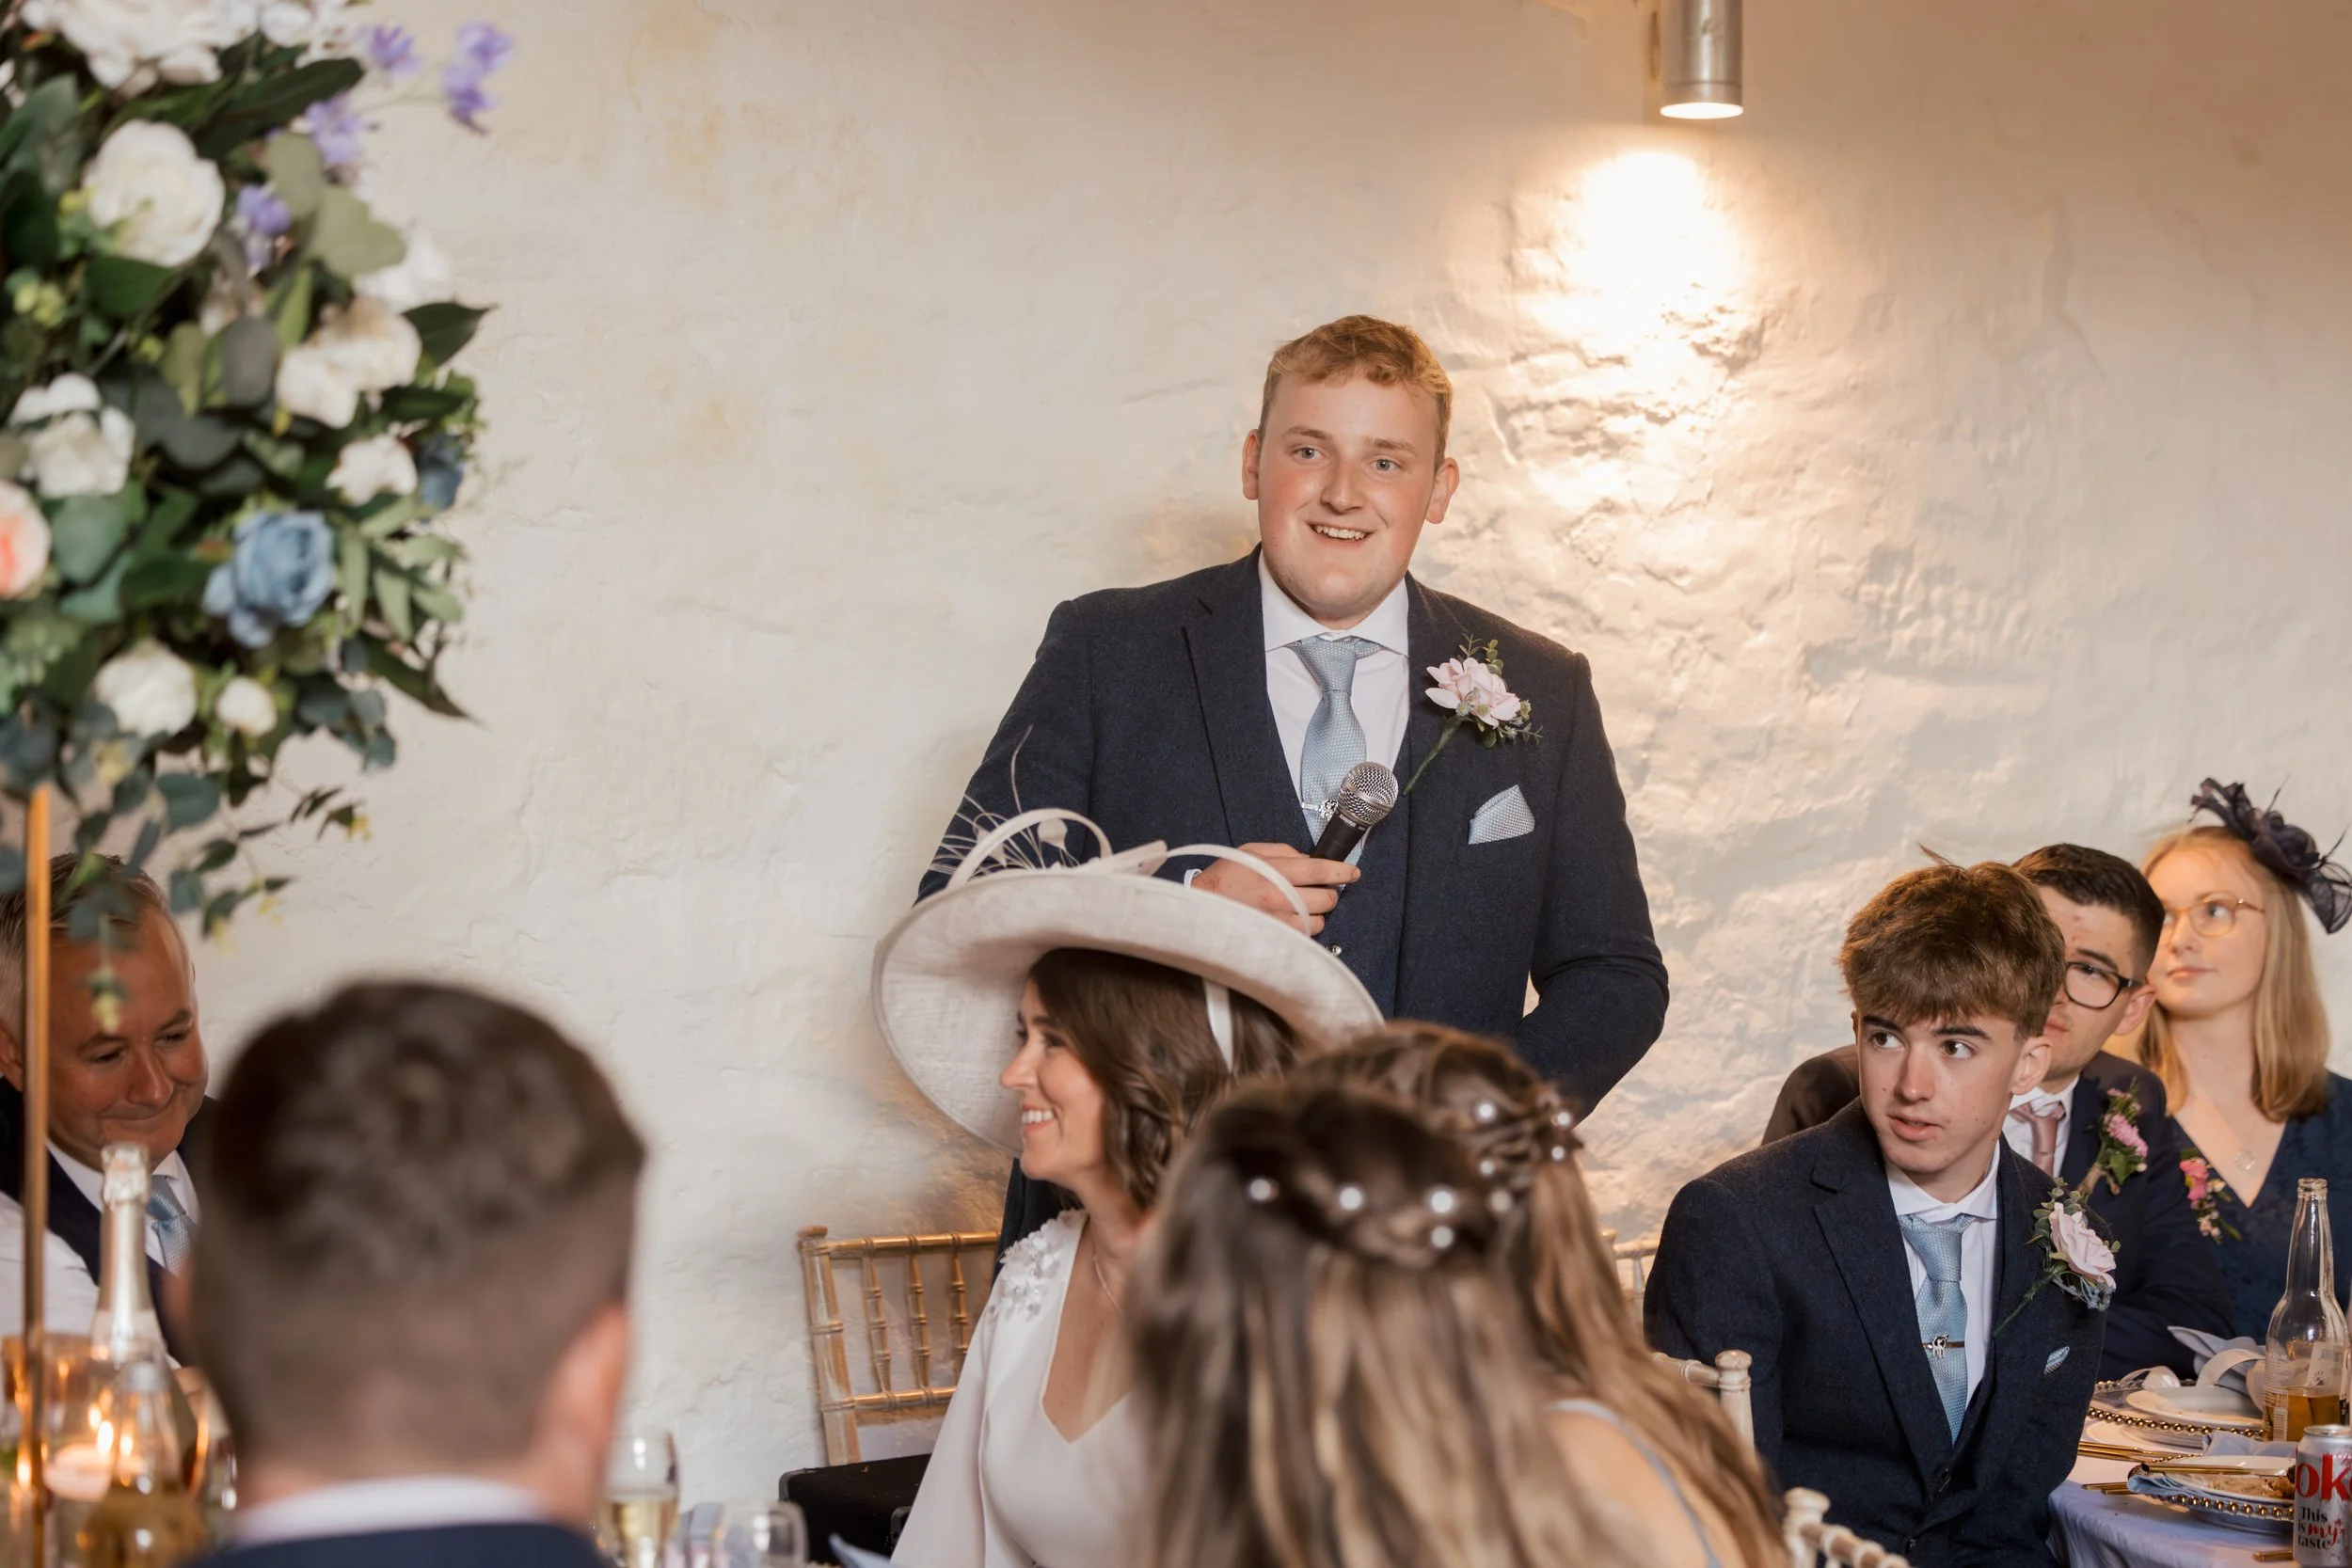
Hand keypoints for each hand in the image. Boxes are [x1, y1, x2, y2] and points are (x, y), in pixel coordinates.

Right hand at [1191, 842, 1358, 936]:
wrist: (1200, 910)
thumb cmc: (1222, 880)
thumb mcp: (1250, 851)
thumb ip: (1283, 852)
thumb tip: (1309, 859)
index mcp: (1273, 872)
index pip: (1319, 871)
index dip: (1341, 871)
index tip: (1353, 873)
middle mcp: (1278, 899)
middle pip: (1325, 899)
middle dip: (1328, 893)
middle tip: (1319, 891)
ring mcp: (1278, 923)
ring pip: (1319, 921)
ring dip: (1315, 913)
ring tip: (1298, 907)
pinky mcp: (1276, 941)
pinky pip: (1304, 937)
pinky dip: (1304, 929)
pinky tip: (1290, 921)